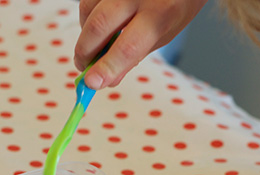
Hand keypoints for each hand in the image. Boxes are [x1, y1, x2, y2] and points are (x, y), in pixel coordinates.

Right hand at [74, 0, 207, 89]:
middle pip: (99, 26)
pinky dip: (87, 16)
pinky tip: (97, 24)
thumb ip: (135, 55)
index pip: (128, 47)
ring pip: (87, 10)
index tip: (91, 83)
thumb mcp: (164, 34)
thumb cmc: (176, 5)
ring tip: (95, 44)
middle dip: (85, 52)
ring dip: (85, 33)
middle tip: (83, 67)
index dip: (107, 67)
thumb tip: (108, 79)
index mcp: (161, 13)